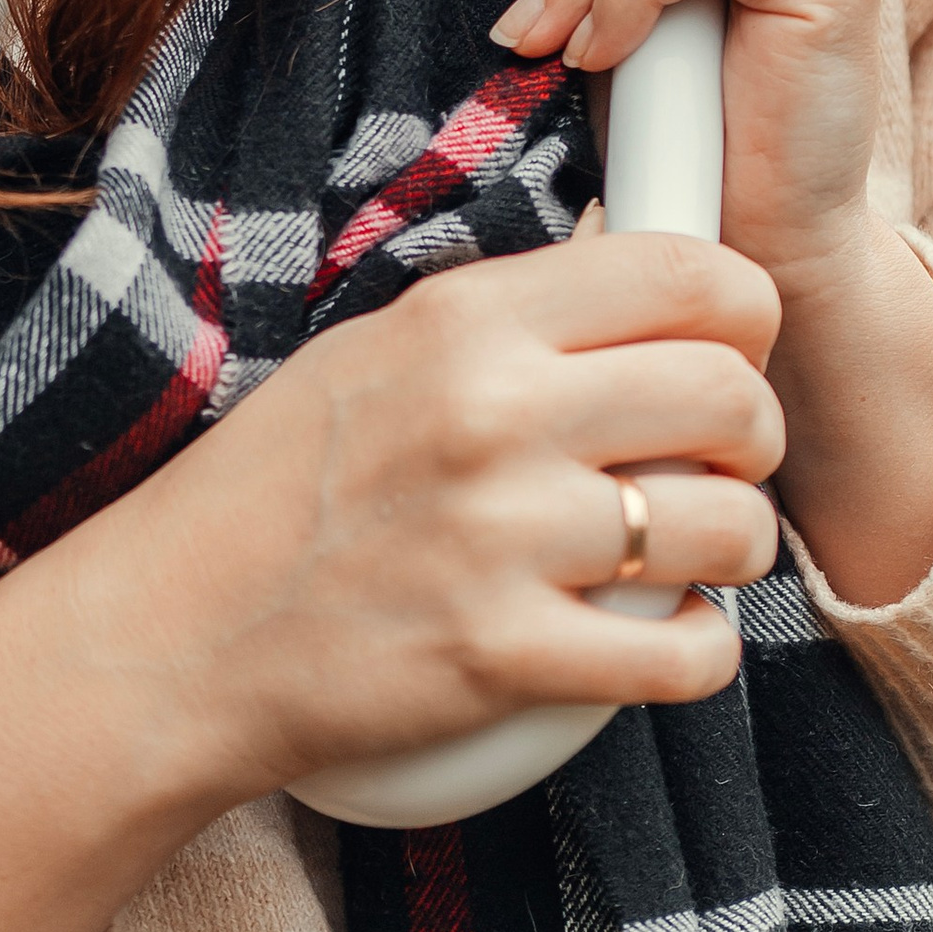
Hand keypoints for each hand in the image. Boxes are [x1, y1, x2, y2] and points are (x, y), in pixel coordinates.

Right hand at [0, 232, 781, 931]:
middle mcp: (493, 411)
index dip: (743, 315)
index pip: (687, 274)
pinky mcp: (505, 656)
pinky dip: (700, 652)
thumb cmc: (280, 480)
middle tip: (718, 462)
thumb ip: (512, 319)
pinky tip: (664, 635)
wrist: (179, 625)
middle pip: (732, 396)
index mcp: (467, 317)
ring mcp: (502, 537)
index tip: (733, 349)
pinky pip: (686, 657)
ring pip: (730, 527)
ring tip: (690, 553)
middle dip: (753, 436)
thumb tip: (647, 298)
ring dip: (735, 546)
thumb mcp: (382, 344)